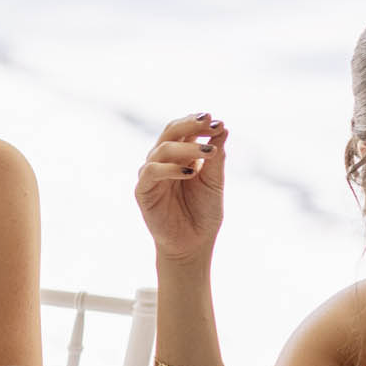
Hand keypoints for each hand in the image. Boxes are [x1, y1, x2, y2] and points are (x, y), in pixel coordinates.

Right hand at [135, 112, 227, 264]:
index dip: (197, 122)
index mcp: (181, 156)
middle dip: (189, 124)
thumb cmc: (203, 213)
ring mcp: (152, 174)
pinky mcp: (143, 190)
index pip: (184, 130)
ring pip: (162, 149)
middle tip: (209, 121)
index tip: (217, 121)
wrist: (194, 243)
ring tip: (210, 151)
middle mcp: (163, 161)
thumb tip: (222, 129)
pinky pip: (151, 171)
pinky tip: (191, 172)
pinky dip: (171, 168)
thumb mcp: (215, 182)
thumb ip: (216, 158)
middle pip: (170, 132)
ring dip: (187, 147)